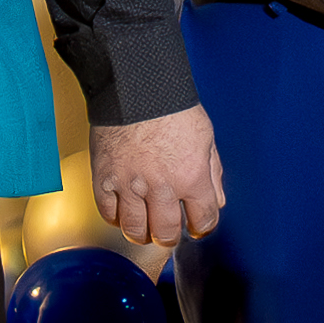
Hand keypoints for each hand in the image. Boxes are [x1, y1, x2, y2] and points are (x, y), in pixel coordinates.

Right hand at [90, 106, 223, 245]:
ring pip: (135, 230)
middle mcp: (162, 186)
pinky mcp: (105, 178)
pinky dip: (116, 218)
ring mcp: (130, 185)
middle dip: (169, 237)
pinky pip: (108, 213)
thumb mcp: (206, 137)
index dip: (202, 228)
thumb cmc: (172, 106)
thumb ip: (213, 172)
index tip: (197, 227)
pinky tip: (123, 212)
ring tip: (144, 229)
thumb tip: (217, 200)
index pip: (203, 220)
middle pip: (166, 232)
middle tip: (167, 232)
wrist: (135, 85)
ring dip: (142, 234)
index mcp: (192, 176)